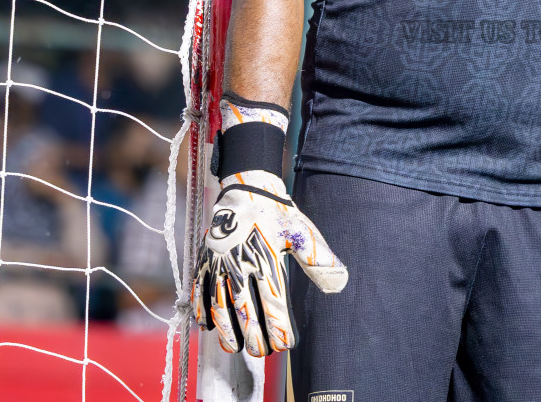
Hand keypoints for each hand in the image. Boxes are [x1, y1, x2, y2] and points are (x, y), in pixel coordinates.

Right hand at [194, 170, 347, 355]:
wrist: (248, 188)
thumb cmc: (278, 214)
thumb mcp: (302, 233)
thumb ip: (318, 260)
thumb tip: (341, 282)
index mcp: (268, 261)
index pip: (273, 305)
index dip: (278, 329)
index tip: (285, 344)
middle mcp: (242, 265)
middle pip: (245, 311)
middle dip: (252, 336)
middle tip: (260, 352)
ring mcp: (220, 264)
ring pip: (219, 305)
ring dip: (226, 330)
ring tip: (234, 348)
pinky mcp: (206, 260)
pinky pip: (199, 289)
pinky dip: (200, 309)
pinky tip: (206, 327)